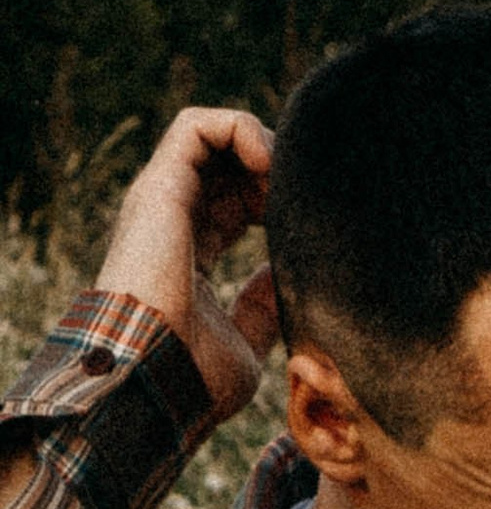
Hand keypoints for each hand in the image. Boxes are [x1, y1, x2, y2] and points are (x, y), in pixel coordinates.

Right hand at [96, 107, 279, 418]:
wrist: (158, 381)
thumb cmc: (194, 378)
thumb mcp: (245, 345)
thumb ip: (260, 310)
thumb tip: (280, 279)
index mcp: (191, 253)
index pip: (239, 204)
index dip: (281, 201)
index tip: (314, 227)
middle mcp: (173, 220)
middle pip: (231, 167)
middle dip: (279, 171)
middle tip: (310, 201)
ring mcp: (164, 200)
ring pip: (214, 136)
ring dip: (264, 145)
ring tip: (290, 181)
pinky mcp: (161, 185)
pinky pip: (197, 126)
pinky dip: (240, 129)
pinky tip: (269, 166)